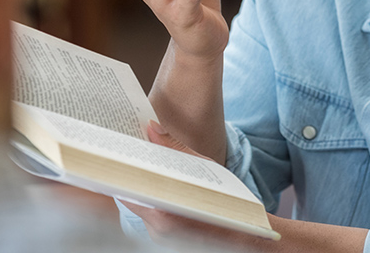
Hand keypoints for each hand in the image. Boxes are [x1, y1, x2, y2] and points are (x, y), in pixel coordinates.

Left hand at [122, 122, 265, 249]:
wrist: (251, 239)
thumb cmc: (233, 207)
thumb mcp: (207, 172)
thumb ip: (176, 150)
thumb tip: (152, 128)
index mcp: (166, 217)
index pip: (129, 190)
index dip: (122, 168)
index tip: (119, 149)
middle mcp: (159, 232)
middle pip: (132, 198)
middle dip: (132, 174)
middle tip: (129, 150)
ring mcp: (161, 239)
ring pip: (141, 207)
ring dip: (141, 186)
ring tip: (142, 161)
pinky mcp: (165, 240)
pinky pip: (150, 216)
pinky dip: (151, 198)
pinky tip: (156, 182)